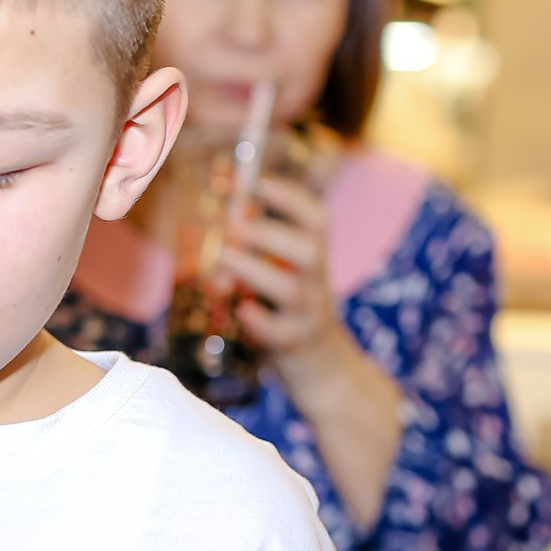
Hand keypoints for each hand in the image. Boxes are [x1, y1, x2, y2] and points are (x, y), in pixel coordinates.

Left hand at [213, 172, 343, 371]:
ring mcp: (308, 315)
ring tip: (224, 258)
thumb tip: (232, 210)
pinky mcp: (295, 346)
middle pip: (308, 251)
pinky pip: (281, 334)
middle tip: (235, 224)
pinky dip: (260, 321)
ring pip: (290, 290)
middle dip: (271, 233)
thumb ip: (271, 247)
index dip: (291, 197)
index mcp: (315, 260)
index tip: (259, 182)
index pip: (317, 219)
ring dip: (255, 270)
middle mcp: (316, 284)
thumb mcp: (294, 274)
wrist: (325, 368)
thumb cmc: (297, 312)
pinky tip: (241, 310)